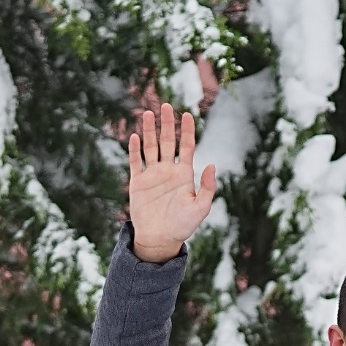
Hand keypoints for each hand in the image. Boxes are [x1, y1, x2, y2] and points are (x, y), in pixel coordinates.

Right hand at [126, 102, 218, 263]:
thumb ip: (207, 187)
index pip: (187, 147)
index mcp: (184, 175)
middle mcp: (168, 171)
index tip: (187, 114)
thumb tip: (211, 164)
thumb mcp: (200, 208)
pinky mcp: (137, 183)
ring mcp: (152, 175)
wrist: (160, 240)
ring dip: (149, 131)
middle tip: (165, 105)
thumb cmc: (182, 226)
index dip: (187, 131)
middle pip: (168, 141)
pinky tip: (135, 136)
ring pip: (151, 147)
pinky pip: (136, 162)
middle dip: (167, 124)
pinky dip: (135, 150)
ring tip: (148, 113)